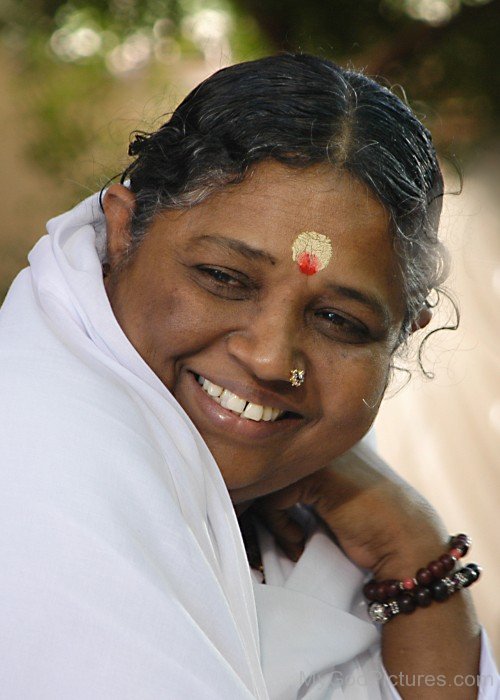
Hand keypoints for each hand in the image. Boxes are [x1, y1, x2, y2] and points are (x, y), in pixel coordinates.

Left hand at [251, 441, 448, 578]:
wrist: (404, 544)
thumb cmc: (367, 526)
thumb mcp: (326, 498)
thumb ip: (297, 486)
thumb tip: (247, 493)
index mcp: (326, 439)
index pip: (278, 454)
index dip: (264, 488)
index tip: (267, 520)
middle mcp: (322, 440)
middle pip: (266, 465)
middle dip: (258, 503)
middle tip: (268, 532)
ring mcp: (319, 454)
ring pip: (265, 480)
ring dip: (270, 518)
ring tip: (291, 539)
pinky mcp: (316, 475)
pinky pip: (273, 498)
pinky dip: (280, 525)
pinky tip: (299, 540)